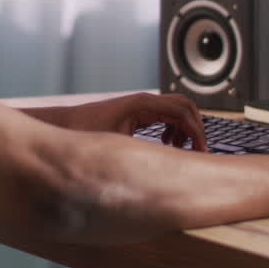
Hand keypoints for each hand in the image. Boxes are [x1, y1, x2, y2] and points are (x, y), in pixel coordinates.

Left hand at [66, 93, 207, 151]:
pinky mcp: (138, 111)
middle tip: (198, 150)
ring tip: (179, 148)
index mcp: (143, 105)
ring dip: (185, 128)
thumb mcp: (117, 145)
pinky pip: (166, 115)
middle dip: (195, 128)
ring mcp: (142, 105)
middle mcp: (145, 101)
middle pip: (185, 106)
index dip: (196, 131)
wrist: (67, 125)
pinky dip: (173, 128)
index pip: (182, 112)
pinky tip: (166, 143)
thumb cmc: (86, 131)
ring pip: (177, 110)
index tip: (201, 150)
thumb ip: (143, 153)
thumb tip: (166, 166)